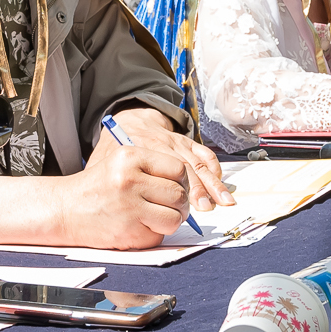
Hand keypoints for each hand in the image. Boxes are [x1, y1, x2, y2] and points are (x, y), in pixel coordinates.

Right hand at [62, 133, 208, 246]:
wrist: (65, 210)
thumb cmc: (97, 188)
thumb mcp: (120, 164)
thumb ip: (152, 169)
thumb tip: (189, 185)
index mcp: (131, 157)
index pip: (178, 169)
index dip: (182, 182)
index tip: (175, 188)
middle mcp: (130, 180)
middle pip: (179, 194)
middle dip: (179, 205)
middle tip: (168, 207)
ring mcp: (130, 208)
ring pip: (175, 218)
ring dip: (170, 221)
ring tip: (154, 218)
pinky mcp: (129, 233)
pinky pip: (160, 236)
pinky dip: (154, 235)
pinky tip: (138, 227)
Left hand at [109, 107, 234, 215]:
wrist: (128, 121)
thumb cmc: (115, 149)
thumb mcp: (105, 160)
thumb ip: (111, 179)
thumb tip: (121, 210)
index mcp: (141, 149)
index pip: (166, 169)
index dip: (180, 190)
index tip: (186, 209)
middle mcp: (162, 144)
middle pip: (185, 167)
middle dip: (200, 189)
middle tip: (207, 208)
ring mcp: (176, 141)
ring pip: (198, 162)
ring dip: (213, 182)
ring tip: (224, 201)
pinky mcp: (185, 141)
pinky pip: (202, 152)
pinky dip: (213, 166)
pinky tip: (219, 181)